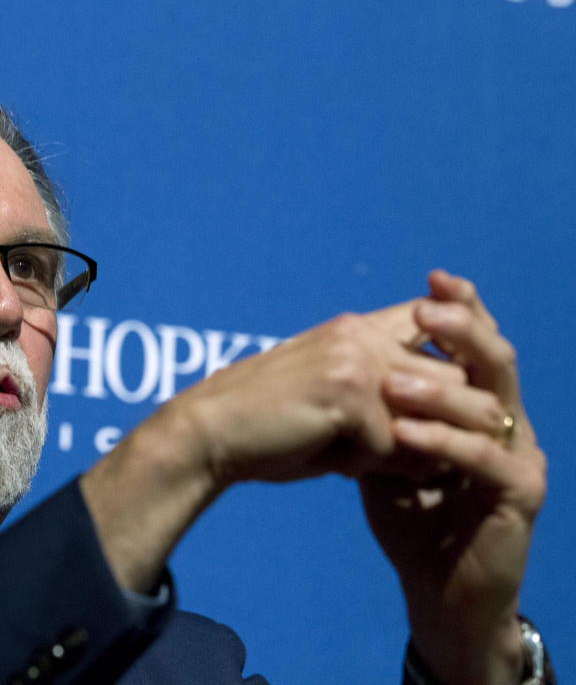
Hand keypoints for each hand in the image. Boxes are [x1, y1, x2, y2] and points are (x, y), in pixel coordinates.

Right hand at [170, 299, 464, 484]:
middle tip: (422, 459)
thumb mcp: (331, 403)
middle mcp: (360, 333)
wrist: (208, 435)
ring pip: (432, 411)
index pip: (433, 328)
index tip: (448, 414)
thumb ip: (379, 399)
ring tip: (382, 467)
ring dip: (414, 448)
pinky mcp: (346, 392)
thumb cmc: (267, 430)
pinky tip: (335, 468)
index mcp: (355, 329)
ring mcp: (355, 359)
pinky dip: (370, 466)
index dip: (453, 364)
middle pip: (453, 374)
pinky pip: (393, 442)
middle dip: (451, 423)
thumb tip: (444, 432)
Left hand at [360, 271, 545, 684]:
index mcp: (480, 405)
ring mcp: (520, 457)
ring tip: (392, 382)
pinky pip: (484, 460)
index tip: (431, 277)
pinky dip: (443, 443)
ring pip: (491, 405)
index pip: (475, 346)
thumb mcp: (387, 451)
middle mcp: (509, 423)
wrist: (437, 585)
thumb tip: (342, 358)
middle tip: (425, 310)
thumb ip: (379, 409)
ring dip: (440, 390)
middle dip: (462, 329)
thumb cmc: (411, 515)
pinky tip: (404, 435)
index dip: (462, 308)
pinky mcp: (520, 496)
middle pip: (494, 360)